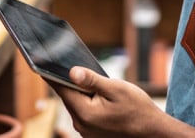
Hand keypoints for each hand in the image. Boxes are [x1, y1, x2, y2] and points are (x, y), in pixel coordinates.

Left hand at [51, 66, 166, 137]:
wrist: (153, 133)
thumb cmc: (138, 110)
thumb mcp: (116, 89)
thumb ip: (92, 81)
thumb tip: (72, 72)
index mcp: (84, 113)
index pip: (62, 89)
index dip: (52, 74)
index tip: (40, 63)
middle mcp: (81, 126)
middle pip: (69, 97)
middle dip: (73, 84)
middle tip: (80, 70)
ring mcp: (87, 133)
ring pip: (77, 106)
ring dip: (83, 95)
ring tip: (99, 88)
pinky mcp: (93, 135)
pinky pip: (85, 115)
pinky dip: (89, 105)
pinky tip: (103, 100)